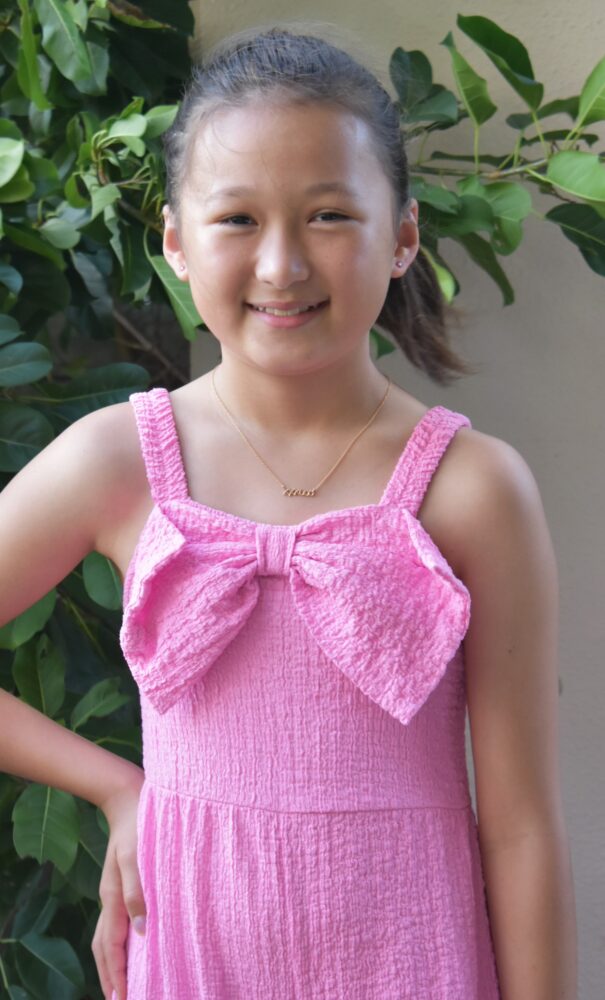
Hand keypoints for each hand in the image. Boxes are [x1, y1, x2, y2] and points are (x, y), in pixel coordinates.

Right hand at [92, 773, 145, 999]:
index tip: (122, 997)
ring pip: (106, 936)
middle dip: (109, 975)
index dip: (116, 973)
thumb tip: (140, 932)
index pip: (111, 946)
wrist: (129, 798)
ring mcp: (113, 891)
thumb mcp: (139, 857)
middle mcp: (110, 898)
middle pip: (103, 947)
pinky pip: (114, 922)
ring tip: (120, 982)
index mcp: (113, 897)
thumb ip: (138, 893)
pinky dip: (117, 943)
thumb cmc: (139, 826)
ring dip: (111, 962)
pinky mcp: (121, 883)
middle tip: (119, 999)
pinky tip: (129, 944)